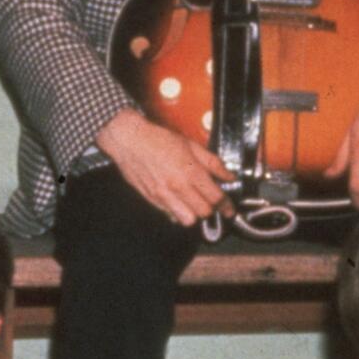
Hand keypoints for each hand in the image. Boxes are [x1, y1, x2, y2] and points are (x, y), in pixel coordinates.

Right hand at [96, 109, 232, 224]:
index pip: (216, 197)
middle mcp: (177, 186)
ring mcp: (163, 195)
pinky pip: (170, 215)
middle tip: (211, 201)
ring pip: (188, 219)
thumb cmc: (158, 139)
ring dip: (194, 213)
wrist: (129, 140)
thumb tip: (228, 175)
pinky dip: (178, 212)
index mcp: (190, 172)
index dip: (226, 206)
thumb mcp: (191, 145)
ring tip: (194, 202)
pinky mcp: (152, 200)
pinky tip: (178, 200)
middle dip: (211, 209)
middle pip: (204, 212)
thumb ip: (212, 163)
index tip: (229, 209)